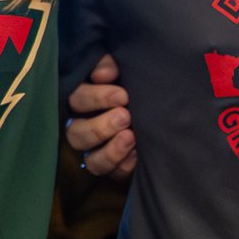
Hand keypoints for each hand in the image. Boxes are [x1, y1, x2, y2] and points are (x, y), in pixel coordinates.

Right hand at [65, 54, 134, 178]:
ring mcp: (96, 152)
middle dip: (101, 127)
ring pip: (92, 161)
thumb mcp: (122, 69)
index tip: (122, 95)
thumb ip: (108, 64)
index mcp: (81, 100)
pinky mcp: (114, 170)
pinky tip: (138, 154)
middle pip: (76, 134)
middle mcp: (82, 128)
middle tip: (125, 116)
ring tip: (131, 136)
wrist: (163, 107)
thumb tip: (102, 73)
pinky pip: (113, 174)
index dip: (95, 98)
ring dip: (111, 151)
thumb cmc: (134, 84)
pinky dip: (125, 165)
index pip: (75, 100)